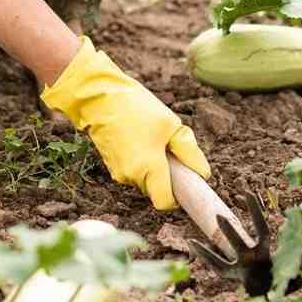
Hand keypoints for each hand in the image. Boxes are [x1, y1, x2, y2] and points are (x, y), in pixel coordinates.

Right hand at [40, 37, 210, 209]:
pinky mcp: (111, 166)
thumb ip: (189, 152)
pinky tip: (138, 140)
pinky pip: (133, 172)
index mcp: (149, 168)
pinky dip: (140, 162)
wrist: (99, 98)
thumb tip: (202, 173)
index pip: (165, 203)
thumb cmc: (136, 108)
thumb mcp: (171, 124)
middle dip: (166, 177)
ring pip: (144, 181)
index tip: (184, 182)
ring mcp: (118, 172)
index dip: (177, 197)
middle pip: (156, 190)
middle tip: (169, 151)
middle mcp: (131, 176)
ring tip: (152, 140)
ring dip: (153, 168)